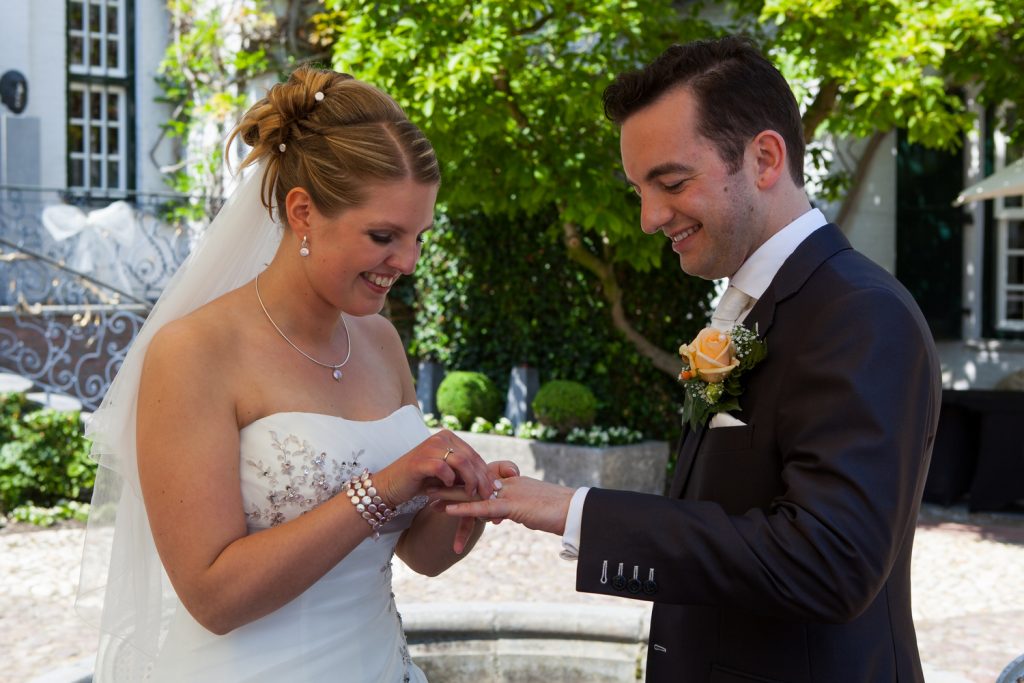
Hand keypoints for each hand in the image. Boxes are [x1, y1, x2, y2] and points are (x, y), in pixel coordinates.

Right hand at [372, 430, 494, 509]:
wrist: (391, 486)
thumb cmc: (421, 482)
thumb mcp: (447, 476)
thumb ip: (464, 474)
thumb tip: (491, 484)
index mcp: (448, 438)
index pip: (474, 455)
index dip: (486, 473)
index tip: (494, 489)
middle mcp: (440, 438)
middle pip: (471, 458)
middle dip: (482, 479)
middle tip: (488, 496)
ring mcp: (430, 447)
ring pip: (461, 463)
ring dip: (470, 481)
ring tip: (472, 495)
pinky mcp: (420, 460)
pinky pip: (443, 469)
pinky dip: (449, 480)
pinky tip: (448, 488)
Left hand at [435, 475, 573, 536]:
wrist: (576, 512)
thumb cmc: (560, 512)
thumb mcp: (532, 509)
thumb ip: (515, 509)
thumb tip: (500, 516)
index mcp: (513, 483)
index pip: (481, 478)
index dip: (461, 477)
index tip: (442, 476)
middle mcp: (509, 484)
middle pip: (472, 480)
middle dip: (448, 481)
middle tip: (426, 479)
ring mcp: (511, 493)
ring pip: (473, 491)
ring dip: (448, 493)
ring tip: (426, 493)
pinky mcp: (514, 506)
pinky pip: (484, 507)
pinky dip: (464, 507)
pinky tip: (447, 509)